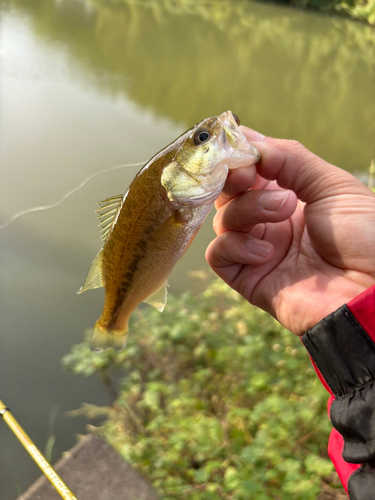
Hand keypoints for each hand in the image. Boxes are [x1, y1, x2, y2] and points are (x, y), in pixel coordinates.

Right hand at [206, 127, 374, 334]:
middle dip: (232, 178)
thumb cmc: (365, 237)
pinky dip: (236, 245)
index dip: (237, 155)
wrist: (371, 290)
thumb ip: (290, 159)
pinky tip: (268, 252)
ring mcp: (257, 249)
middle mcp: (269, 220)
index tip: (238, 146)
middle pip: (228, 192)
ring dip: (248, 208)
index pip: (248, 170)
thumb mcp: (332, 185)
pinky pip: (218, 255)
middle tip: (247, 175)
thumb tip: (249, 143)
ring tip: (283, 210)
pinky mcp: (249, 278)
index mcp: (288, 195)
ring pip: (222, 219)